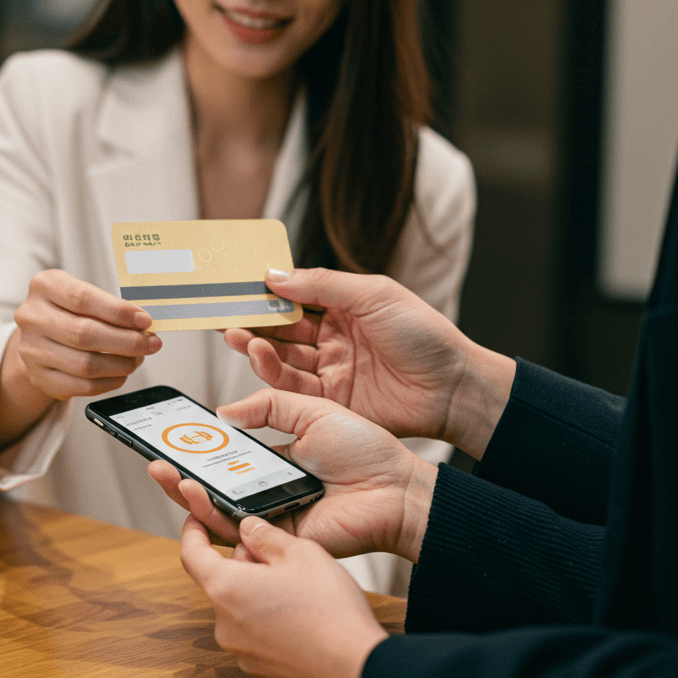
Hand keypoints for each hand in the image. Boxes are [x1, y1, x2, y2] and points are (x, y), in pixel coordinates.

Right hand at [0, 269, 160, 452]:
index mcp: (45, 286)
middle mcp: (32, 316)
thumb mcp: (85, 295)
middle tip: (151, 343)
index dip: (118, 311)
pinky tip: (121, 373)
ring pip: (83, 364)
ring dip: (120, 364)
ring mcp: (31, 349)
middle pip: (84, 334)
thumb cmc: (70, 310)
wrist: (40, 335)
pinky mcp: (38, 377)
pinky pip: (80, 386)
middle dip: (126, 342)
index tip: (144, 320)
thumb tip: (144, 324)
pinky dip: (108, 382)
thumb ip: (110, 306)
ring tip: (138, 358)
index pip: (83, 298)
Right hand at [148, 388, 436, 562]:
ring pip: (218, 510)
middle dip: (181, 473)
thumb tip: (224, 412)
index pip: (226, 453)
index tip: (173, 433)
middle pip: (214, 484)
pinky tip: (197, 495)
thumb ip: (270, 406)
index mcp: (275, 458)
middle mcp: (269, 488)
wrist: (398, 487)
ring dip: (188, 493)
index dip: (199, 446)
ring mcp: (272, 515)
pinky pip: (239, 531)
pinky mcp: (279, 539)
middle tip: (156, 458)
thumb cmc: (365, 449)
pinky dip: (213, 516)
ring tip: (167, 475)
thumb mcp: (312, 410)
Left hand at [180, 514, 387, 677]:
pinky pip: (255, 633)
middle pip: (222, 580)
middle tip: (282, 556)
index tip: (197, 519)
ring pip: (240, 607)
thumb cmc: (329, 610)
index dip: (193, 532)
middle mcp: (224, 624)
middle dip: (246, 563)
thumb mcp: (301, 553)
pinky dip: (269, 620)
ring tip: (301, 590)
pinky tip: (303, 619)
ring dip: (259, 592)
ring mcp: (240, 652)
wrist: (355, 671)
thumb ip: (266, 536)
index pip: (191, 555)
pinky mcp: (259, 670)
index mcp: (227, 588)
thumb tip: (247, 528)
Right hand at [225, 268, 514, 459]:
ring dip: (257, 346)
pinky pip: (294, 388)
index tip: (236, 286)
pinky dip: (272, 374)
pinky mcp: (332, 402)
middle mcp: (333, 338)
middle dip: (253, 321)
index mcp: (344, 307)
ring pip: (283, 357)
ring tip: (239, 336)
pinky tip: (260, 359)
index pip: (296, 295)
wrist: (453, 387)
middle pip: (283, 328)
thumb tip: (274, 275)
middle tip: (224, 314)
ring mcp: (331, 370)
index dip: (266, 292)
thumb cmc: (423, 334)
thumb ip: (322, 284)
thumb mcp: (373, 295)